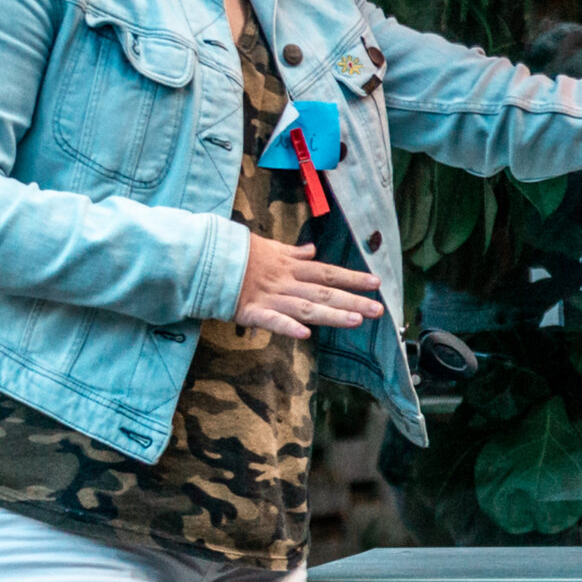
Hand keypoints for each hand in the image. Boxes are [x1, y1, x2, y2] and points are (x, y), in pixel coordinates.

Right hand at [236, 234, 383, 338]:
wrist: (203, 257)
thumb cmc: (235, 252)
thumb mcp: (266, 246)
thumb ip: (291, 252)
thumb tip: (311, 250)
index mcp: (289, 267)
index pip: (327, 273)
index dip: (352, 278)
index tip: (376, 283)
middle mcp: (284, 282)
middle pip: (323, 293)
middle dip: (352, 301)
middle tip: (378, 309)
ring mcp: (268, 297)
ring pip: (305, 308)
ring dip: (331, 315)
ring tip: (356, 321)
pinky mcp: (249, 311)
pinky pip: (270, 320)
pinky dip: (287, 327)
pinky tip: (305, 335)